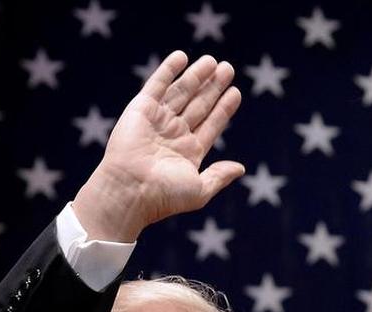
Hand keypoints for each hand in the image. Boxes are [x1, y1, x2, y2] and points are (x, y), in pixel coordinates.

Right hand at [73, 51, 243, 241]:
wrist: (130, 190)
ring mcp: (158, 120)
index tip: (236, 92)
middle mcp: (174, 134)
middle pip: (199, 104)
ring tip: (213, 61)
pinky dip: (169, 70)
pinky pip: (157, 85)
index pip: (211, 124)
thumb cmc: (165, 195)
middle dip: (213, 87)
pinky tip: (182, 57)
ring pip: (182, 92)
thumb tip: (240, 168)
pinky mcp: (141, 109)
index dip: (224, 108)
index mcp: (189, 152)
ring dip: (196, 76)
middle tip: (228, 69)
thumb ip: (219, 176)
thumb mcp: (200, 189)